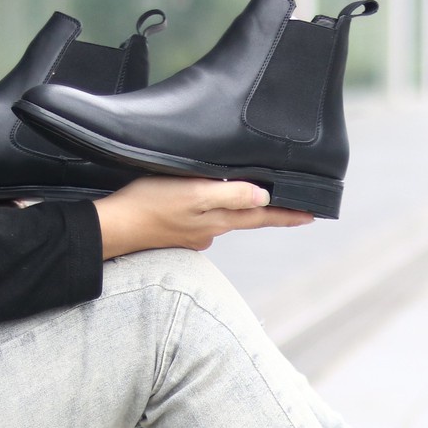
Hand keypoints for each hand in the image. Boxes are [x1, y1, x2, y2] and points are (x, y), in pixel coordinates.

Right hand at [93, 175, 313, 259]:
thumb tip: (264, 198)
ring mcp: (195, 233)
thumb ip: (229, 196)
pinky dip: (211, 210)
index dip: (288, 215)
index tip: (313, 215)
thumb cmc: (150, 204)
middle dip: (270, 213)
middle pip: (248, 218)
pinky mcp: (178, 232)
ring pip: (224, 217)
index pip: (263, 217)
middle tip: (295, 209)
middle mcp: (211, 230)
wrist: (114, 227)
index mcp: (219, 219)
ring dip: (239, 209)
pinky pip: (203, 219)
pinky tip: (206, 202)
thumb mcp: (192, 193)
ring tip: (255, 198)